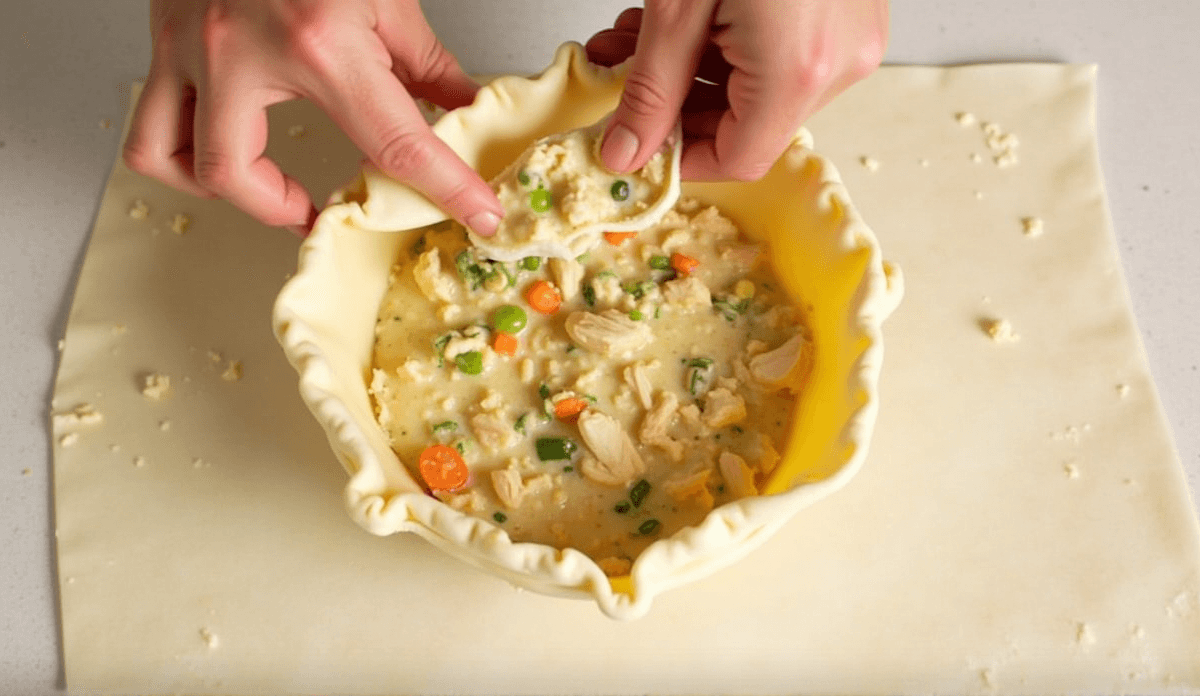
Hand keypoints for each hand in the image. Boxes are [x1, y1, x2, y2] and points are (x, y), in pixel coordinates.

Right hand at [123, 0, 502, 235]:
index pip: (394, 142)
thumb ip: (426, 63)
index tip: (477, 214)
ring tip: (260, 186)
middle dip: (280, 208)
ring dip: (216, 186)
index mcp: (317, 44)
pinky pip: (151, 118)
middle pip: (235, 176)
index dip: (445, 188)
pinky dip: (180, 148)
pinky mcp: (163, 35)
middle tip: (318, 208)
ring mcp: (189, 44)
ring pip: (166, 155)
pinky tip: (221, 139)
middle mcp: (239, 51)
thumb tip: (463, 109)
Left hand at [586, 1, 887, 180]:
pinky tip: (685, 24)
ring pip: (762, 91)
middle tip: (620, 80)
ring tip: (637, 41)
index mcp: (798, 69)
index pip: (737, 158)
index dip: (678, 159)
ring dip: (694, 76)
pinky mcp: (850, 10)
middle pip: (750, 125)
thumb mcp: (676, 3)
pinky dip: (730, 50)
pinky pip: (785, 56)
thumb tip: (626, 150)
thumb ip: (650, 88)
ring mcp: (852, 34)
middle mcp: (840, 60)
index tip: (632, 145)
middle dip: (675, 107)